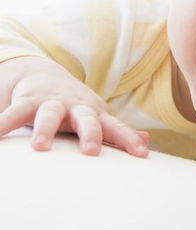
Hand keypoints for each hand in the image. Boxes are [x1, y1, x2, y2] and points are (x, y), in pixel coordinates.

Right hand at [0, 57, 148, 156]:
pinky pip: (15, 112)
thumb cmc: (76, 107)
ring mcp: (52, 103)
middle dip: (91, 133)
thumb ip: (117, 132)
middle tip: (91, 151)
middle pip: (87, 119)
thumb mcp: (98, 117)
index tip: (141, 153)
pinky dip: (5, 123)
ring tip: (40, 147)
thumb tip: (146, 141)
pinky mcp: (28, 102)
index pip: (116, 128)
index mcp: (96, 114)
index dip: (129, 139)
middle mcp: (76, 107)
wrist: (44, 76)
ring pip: (49, 114)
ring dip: (45, 130)